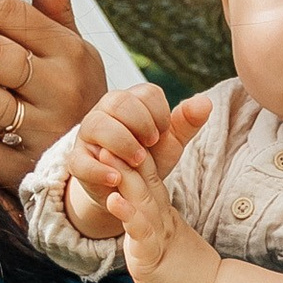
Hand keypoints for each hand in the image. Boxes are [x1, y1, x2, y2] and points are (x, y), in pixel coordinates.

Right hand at [60, 80, 187, 239]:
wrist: (125, 189)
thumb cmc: (149, 158)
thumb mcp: (171, 142)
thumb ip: (187, 122)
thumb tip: (206, 102)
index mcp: (131, 101)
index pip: (146, 93)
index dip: (160, 113)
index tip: (164, 133)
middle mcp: (106, 111)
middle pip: (119, 101)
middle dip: (140, 123)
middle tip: (152, 145)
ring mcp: (88, 135)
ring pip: (96, 125)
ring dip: (121, 142)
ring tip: (138, 161)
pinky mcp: (77, 160)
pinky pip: (80, 160)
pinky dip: (99, 170)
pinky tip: (117, 179)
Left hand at [85, 109, 220, 282]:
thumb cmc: (185, 270)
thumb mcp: (167, 234)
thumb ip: (152, 214)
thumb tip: (141, 195)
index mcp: (159, 212)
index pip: (146, 176)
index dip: (132, 152)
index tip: (117, 128)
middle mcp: (160, 219)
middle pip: (142, 181)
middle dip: (124, 156)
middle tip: (109, 130)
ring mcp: (158, 237)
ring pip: (140, 201)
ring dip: (124, 178)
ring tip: (108, 156)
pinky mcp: (153, 258)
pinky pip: (140, 234)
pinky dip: (129, 216)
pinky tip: (115, 201)